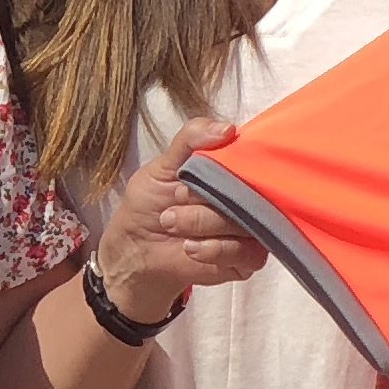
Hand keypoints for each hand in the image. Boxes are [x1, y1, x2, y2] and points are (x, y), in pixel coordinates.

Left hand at [86, 117, 265, 325]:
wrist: (135, 250)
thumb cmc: (150, 205)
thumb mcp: (162, 165)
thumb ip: (191, 139)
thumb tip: (228, 128)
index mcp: (233, 172)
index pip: (252, 160)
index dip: (224, 169)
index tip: (190, 178)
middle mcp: (248, 199)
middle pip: (250, 194)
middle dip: (205, 200)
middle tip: (176, 201)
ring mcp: (252, 229)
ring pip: (247, 224)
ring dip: (202, 224)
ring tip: (173, 225)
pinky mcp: (248, 259)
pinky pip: (248, 253)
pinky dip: (215, 249)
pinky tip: (190, 248)